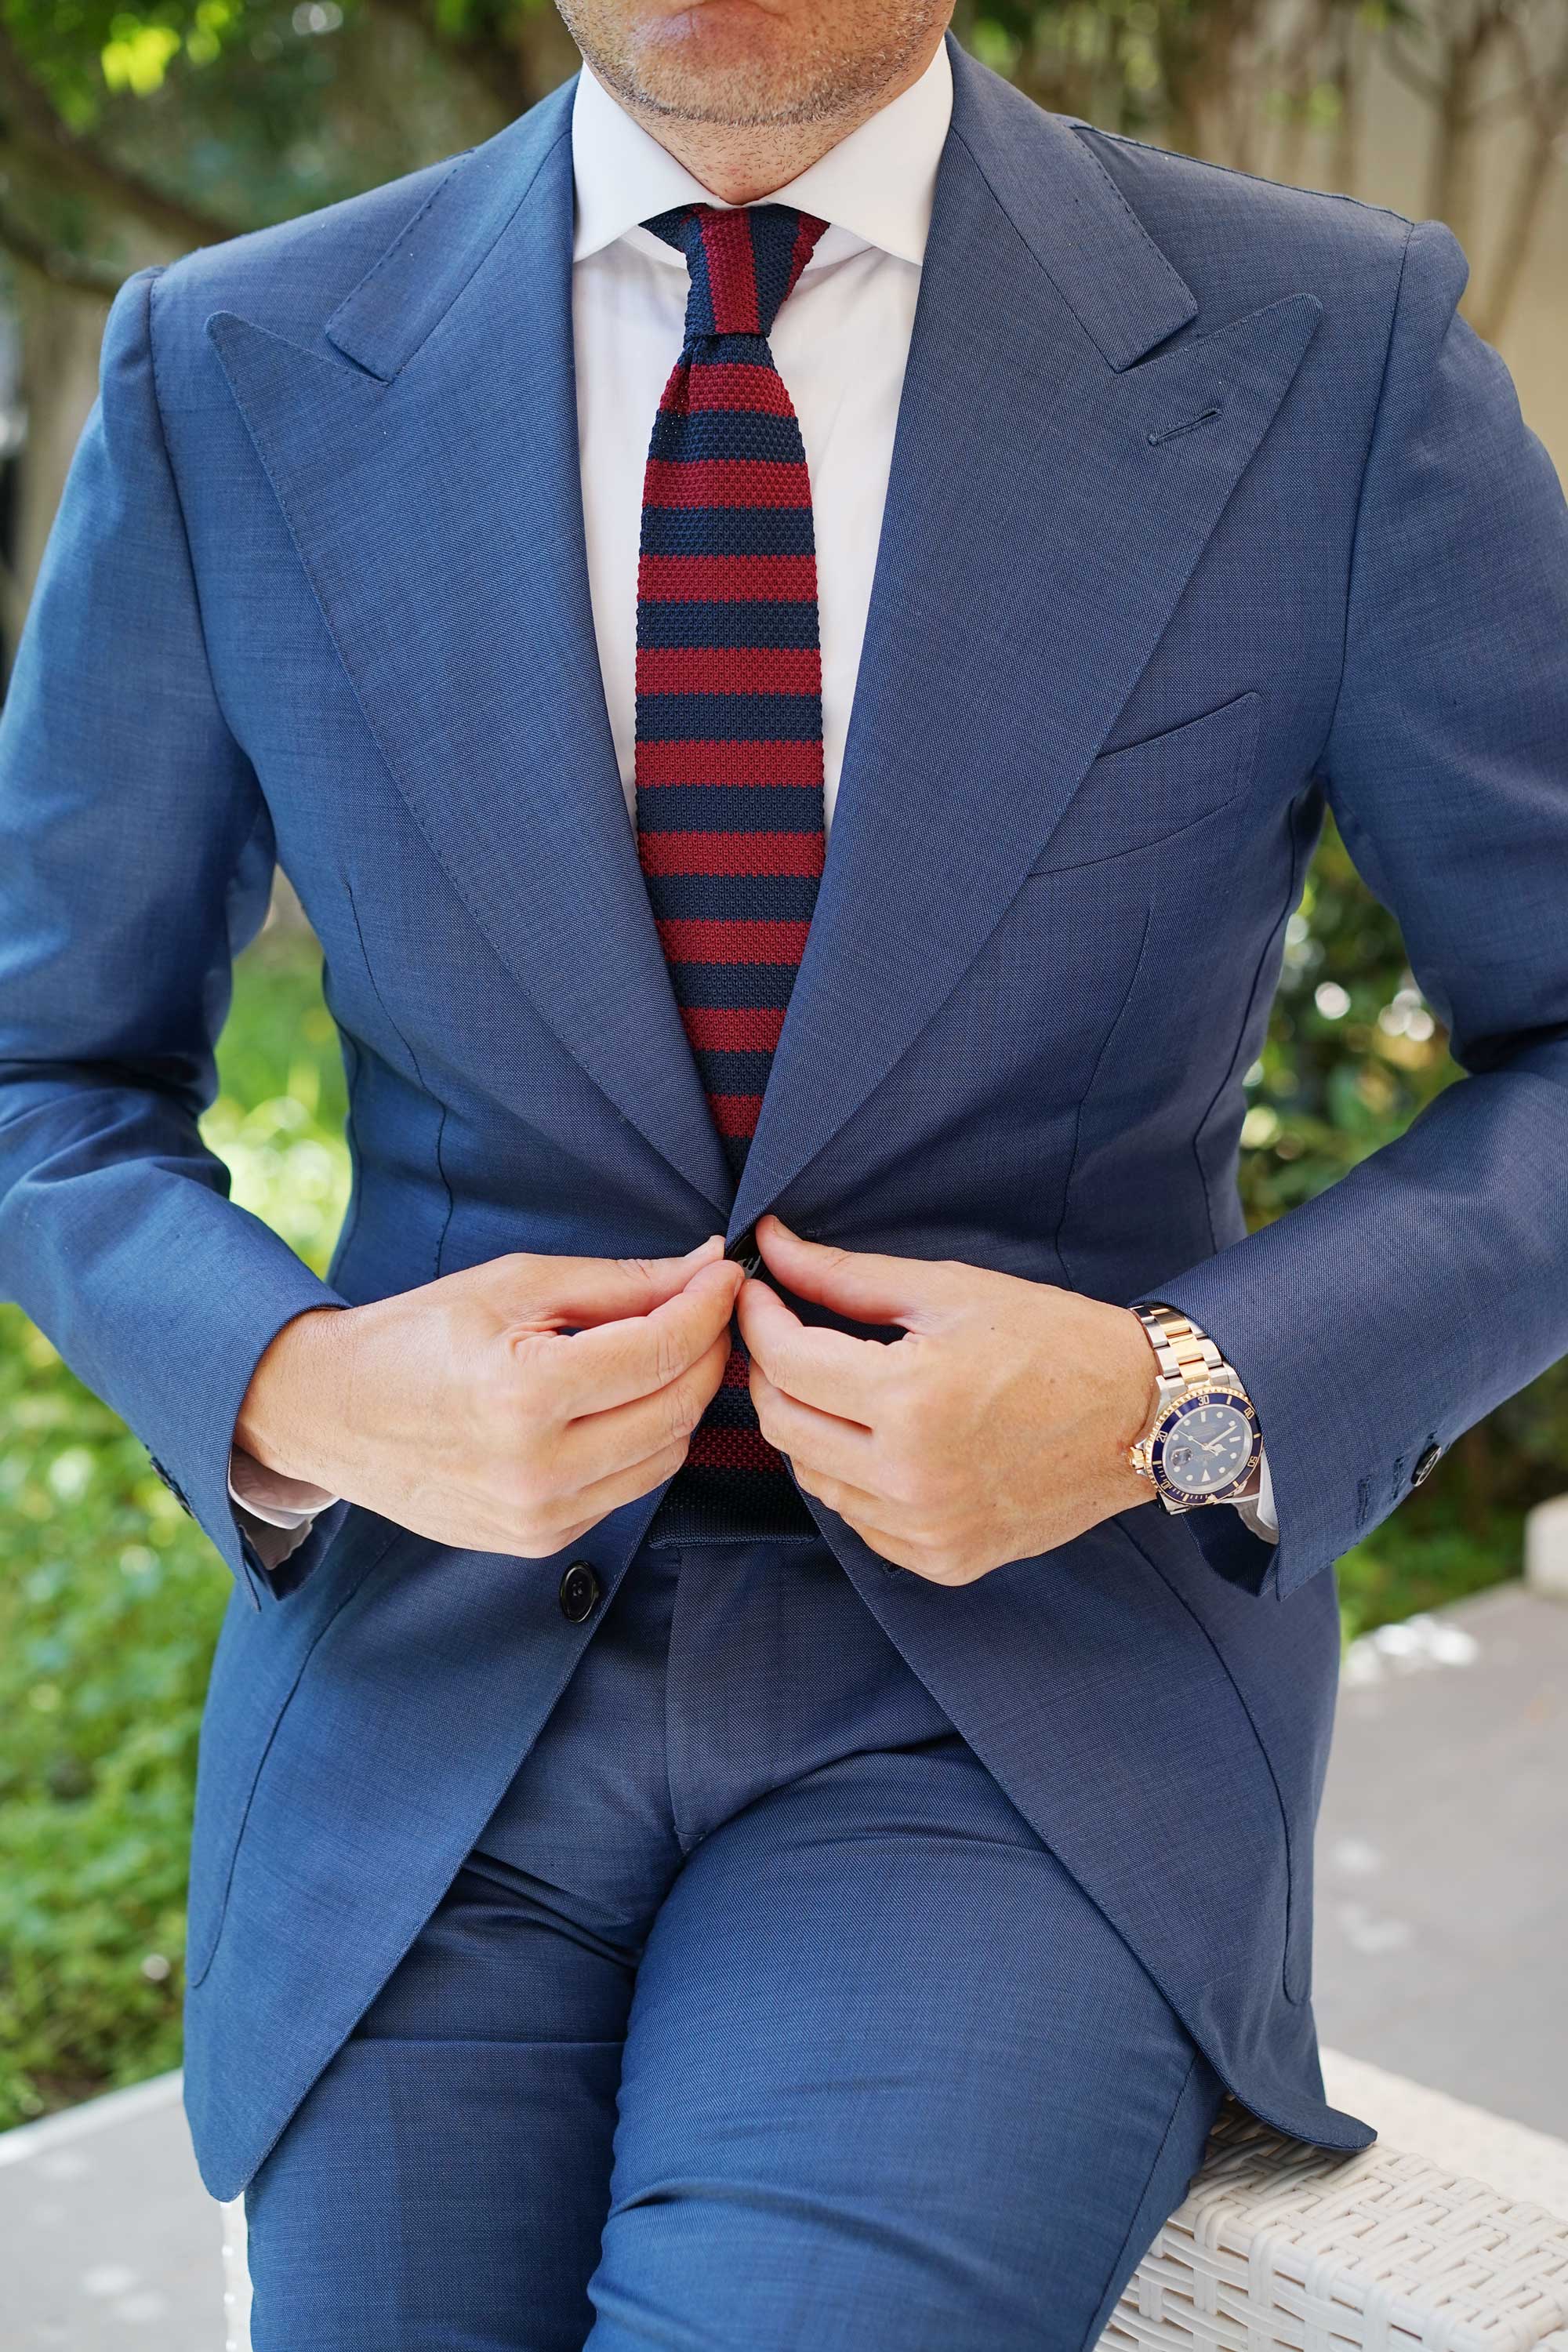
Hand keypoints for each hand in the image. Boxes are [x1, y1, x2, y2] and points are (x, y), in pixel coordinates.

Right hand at [234, 1238, 743, 1558]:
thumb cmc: (416, 1335)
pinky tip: (622, 1401)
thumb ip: (618, 1282)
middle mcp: (537, 1468)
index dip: (709, 1306)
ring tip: (668, 1349)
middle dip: (709, 1350)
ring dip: (684, 1398)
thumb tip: (704, 1265)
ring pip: (667, 1455)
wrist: (331, 1413)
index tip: (726, 1273)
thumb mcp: (512, 1285)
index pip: (662, 1349)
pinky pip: (628, 1488)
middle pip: (678, 1408)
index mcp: (525, 1394)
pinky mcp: (540, 1540)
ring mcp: (540, 1516)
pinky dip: (644, 1440)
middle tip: (709, 1307)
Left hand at [737, 1217, 1158, 1583]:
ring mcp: (926, 1529)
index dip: (758, 1318)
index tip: (759, 1291)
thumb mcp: (950, 1291)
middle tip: (788, 1334)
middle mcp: (910, 1477)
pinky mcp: (941, 1560)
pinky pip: (857, 1519)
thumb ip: (847, 1275)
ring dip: (809, 1425)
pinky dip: (851, 1475)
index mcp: (912, 1400)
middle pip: (783, 1425)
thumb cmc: (1053, 1341)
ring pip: (811, 1476)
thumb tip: (772, 1246)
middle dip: (771, 1371)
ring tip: (840, 1385)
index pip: (786, 1362)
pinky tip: (880, 1439)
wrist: (1142, 1418)